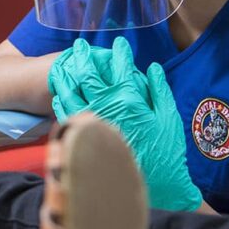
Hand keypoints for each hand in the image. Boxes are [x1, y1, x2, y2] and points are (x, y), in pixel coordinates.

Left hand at [49, 37, 202, 211]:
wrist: (156, 184)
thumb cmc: (166, 151)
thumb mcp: (169, 117)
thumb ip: (159, 90)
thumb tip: (152, 68)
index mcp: (129, 99)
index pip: (120, 67)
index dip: (119, 52)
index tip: (118, 43)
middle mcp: (107, 106)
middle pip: (88, 74)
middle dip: (83, 56)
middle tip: (79, 47)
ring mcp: (91, 120)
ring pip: (71, 91)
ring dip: (66, 75)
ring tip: (62, 65)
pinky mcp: (82, 136)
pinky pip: (66, 113)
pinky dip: (61, 100)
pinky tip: (60, 94)